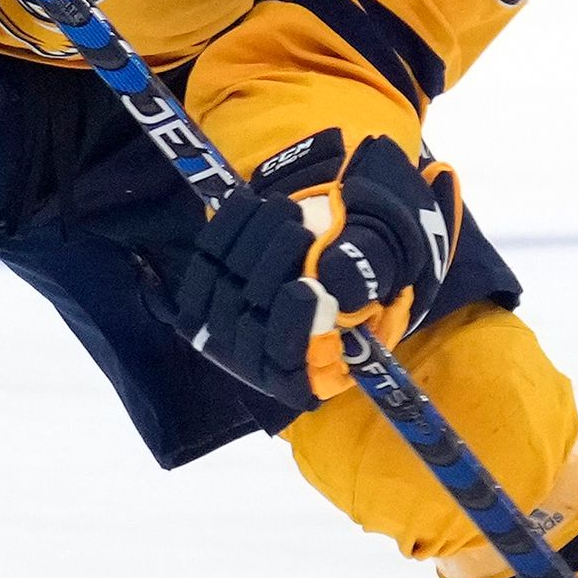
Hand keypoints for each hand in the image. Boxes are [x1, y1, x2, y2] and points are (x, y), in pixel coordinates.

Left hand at [158, 135, 454, 409]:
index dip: (290, 328)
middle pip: (247, 321)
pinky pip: (205, 258)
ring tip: (288, 211)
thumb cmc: (359, 266)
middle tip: (304, 231)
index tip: (306, 288)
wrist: (330, 241)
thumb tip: (329, 279)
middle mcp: (257, 361)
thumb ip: (361, 275)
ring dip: (255, 239)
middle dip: (275, 268)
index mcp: (305, 375)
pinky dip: (228, 226)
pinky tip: (252, 203)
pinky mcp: (201, 291)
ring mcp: (222, 328)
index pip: (285, 368)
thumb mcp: (376, 271)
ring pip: (223, 284)